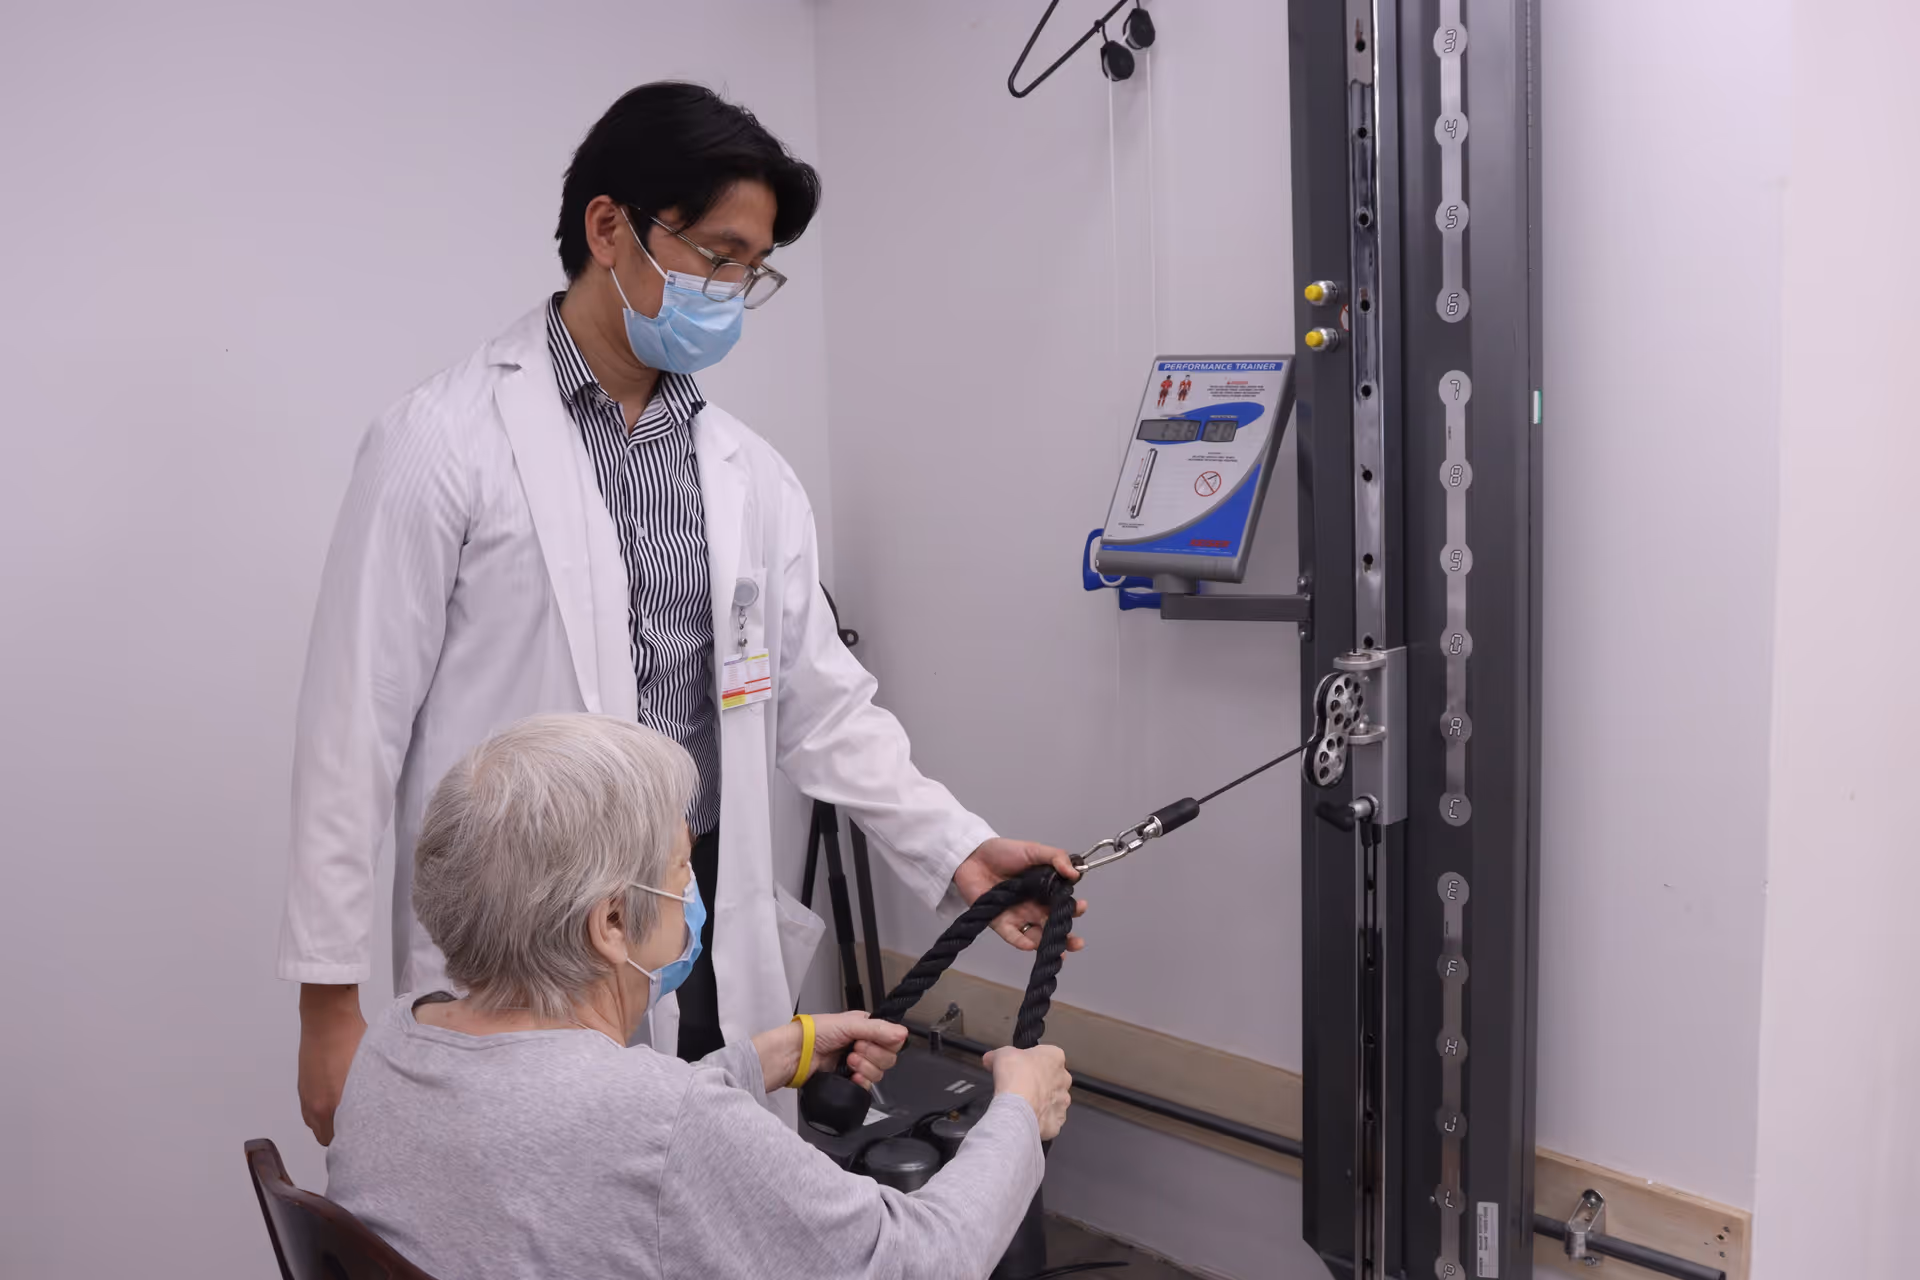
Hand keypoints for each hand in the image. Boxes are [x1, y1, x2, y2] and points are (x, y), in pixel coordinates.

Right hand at [297, 984, 366, 1145]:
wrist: (327, 1018)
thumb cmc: (351, 1037)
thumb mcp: (374, 1067)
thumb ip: (376, 1095)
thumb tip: (389, 1109)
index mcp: (335, 1104)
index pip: (342, 1141)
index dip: (356, 1143)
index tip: (368, 1140)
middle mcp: (317, 1106)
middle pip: (327, 1139)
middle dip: (342, 1137)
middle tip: (360, 1130)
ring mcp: (307, 1098)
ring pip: (317, 1127)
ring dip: (330, 1125)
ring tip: (349, 1115)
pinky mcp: (303, 1089)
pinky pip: (310, 1113)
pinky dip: (321, 1113)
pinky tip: (336, 1101)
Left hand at [809, 1011, 906, 1086]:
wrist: (797, 1054)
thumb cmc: (815, 1033)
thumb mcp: (849, 1024)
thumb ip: (878, 1029)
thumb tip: (902, 1033)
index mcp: (867, 1027)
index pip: (893, 1040)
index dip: (885, 1043)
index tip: (867, 1040)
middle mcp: (865, 1044)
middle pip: (888, 1058)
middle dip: (872, 1055)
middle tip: (854, 1049)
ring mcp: (858, 1063)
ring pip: (879, 1072)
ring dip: (864, 1068)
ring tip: (848, 1061)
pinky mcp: (851, 1080)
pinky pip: (868, 1086)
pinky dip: (861, 1081)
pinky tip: (851, 1076)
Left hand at [953, 838, 1086, 952]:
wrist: (973, 855)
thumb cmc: (1004, 853)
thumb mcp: (1034, 850)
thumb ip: (1057, 858)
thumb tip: (1076, 873)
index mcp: (1045, 891)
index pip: (1064, 905)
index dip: (1075, 909)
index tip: (1081, 907)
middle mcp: (1034, 907)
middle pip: (1054, 927)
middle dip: (1068, 938)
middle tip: (1077, 943)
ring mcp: (1018, 916)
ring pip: (1036, 937)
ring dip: (1047, 945)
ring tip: (1057, 950)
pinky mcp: (1000, 922)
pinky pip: (1013, 936)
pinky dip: (1022, 942)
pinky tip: (1030, 944)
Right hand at [984, 1044, 1072, 1140]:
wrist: (1017, 1107)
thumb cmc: (1016, 1077)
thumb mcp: (1001, 1054)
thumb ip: (997, 1055)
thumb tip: (990, 1058)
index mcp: (1054, 1057)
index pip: (1045, 1055)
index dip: (1029, 1061)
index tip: (1017, 1066)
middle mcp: (1063, 1079)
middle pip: (1051, 1078)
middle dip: (1037, 1082)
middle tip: (1019, 1085)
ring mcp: (1062, 1101)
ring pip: (1052, 1100)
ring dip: (1040, 1101)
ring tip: (1021, 1103)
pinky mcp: (1056, 1121)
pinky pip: (1049, 1120)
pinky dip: (1039, 1119)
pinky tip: (1026, 1117)